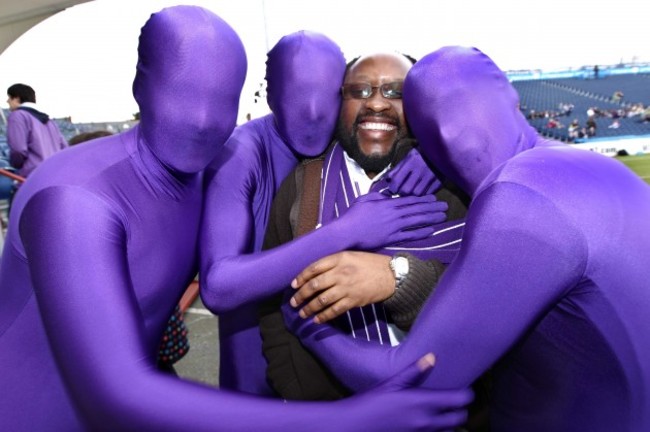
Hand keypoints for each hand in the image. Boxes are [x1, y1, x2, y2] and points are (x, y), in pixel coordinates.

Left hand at [289, 251, 394, 323]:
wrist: (391, 276)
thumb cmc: (370, 264)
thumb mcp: (351, 255)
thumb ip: (334, 261)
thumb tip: (316, 272)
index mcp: (339, 259)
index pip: (314, 268)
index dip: (301, 277)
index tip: (294, 285)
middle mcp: (341, 273)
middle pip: (315, 285)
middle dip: (301, 295)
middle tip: (294, 302)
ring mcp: (346, 288)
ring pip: (322, 300)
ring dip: (309, 308)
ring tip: (302, 314)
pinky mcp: (353, 300)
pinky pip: (334, 310)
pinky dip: (324, 316)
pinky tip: (317, 320)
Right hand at [335, 192, 447, 250]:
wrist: (346, 232)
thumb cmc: (352, 215)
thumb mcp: (364, 200)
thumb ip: (377, 197)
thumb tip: (387, 196)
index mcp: (387, 204)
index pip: (408, 200)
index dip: (422, 200)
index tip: (433, 199)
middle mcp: (393, 214)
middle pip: (416, 210)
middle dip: (431, 208)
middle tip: (444, 206)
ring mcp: (393, 227)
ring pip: (416, 221)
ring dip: (430, 218)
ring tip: (443, 216)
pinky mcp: (390, 238)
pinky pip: (409, 235)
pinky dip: (421, 233)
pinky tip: (431, 231)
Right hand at [343, 354, 472, 431]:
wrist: (354, 426)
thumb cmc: (371, 402)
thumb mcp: (392, 383)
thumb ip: (414, 371)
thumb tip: (432, 357)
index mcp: (424, 403)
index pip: (461, 400)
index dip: (467, 394)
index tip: (463, 389)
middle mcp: (427, 422)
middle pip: (461, 418)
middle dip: (461, 410)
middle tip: (453, 401)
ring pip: (449, 431)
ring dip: (449, 423)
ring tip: (440, 413)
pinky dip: (436, 431)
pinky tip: (426, 424)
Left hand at [378, 148, 440, 196]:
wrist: (440, 150)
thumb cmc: (420, 155)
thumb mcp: (407, 158)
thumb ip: (396, 170)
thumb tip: (385, 182)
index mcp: (411, 162)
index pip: (396, 181)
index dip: (392, 188)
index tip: (392, 189)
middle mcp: (421, 169)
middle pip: (406, 190)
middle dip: (401, 193)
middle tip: (401, 192)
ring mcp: (431, 176)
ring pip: (416, 194)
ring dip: (412, 195)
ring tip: (411, 191)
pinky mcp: (439, 181)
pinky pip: (428, 194)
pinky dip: (423, 195)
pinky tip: (421, 190)